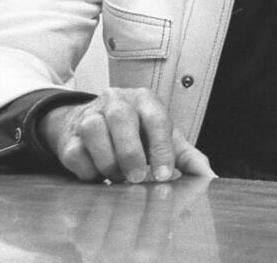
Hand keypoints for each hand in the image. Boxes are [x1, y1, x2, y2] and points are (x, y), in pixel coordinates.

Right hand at [40, 87, 214, 183]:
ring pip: (94, 131)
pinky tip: (99, 176)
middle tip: (137, 178)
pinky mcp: (68, 137)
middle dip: (130, 152)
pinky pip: (74, 152)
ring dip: (108, 161)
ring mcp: (89, 115)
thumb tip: (208, 175)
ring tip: (118, 177)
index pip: (156, 118)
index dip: (161, 147)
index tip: (164, 175)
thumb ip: (185, 156)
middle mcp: (115, 101)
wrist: (90, 124)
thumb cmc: (135, 133)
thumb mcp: (162, 138)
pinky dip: (88, 169)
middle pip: (121, 118)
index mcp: (144, 99)